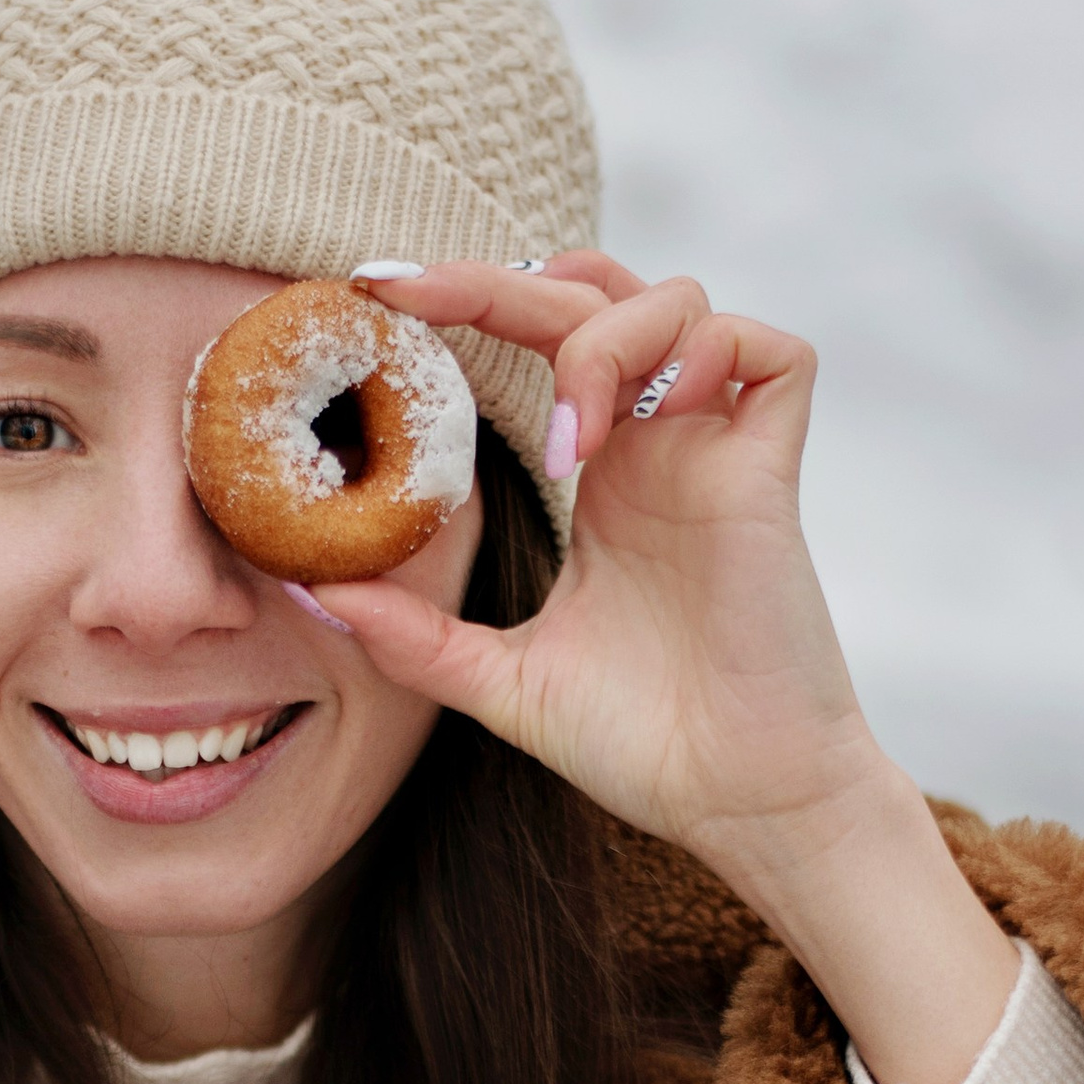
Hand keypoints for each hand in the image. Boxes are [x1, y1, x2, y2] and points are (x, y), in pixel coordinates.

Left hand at [317, 255, 1018, 1083]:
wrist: (737, 803)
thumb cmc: (641, 746)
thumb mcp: (499, 683)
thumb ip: (413, 637)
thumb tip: (307, 591)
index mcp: (599, 475)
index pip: (534, 340)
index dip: (466, 299)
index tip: (376, 293)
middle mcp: (655, 446)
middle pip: (589, 293)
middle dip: (495, 280)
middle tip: (410, 296)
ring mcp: (715, 452)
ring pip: (679, 301)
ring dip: (607, 336)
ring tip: (572, 439)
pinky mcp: (771, 475)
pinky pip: (775, 356)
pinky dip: (714, 352)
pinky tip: (657, 419)